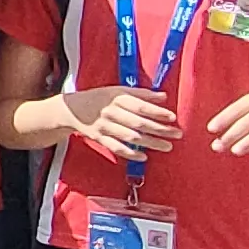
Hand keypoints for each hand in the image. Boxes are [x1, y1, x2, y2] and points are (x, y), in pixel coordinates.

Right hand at [64, 84, 180, 162]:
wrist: (71, 110)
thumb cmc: (98, 98)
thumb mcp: (118, 90)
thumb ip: (141, 94)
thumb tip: (163, 96)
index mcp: (116, 98)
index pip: (140, 106)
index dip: (157, 112)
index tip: (172, 117)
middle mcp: (111, 112)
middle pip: (139, 123)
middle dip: (160, 129)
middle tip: (177, 134)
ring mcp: (104, 127)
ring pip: (131, 137)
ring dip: (151, 143)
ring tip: (167, 146)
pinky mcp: (99, 139)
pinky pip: (116, 148)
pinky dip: (130, 154)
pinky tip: (144, 157)